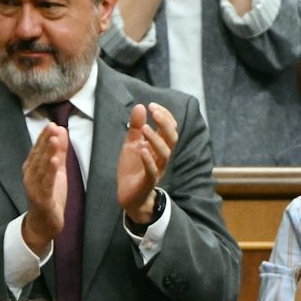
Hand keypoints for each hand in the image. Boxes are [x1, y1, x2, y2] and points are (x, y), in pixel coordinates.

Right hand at [20, 123, 70, 250]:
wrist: (44, 223)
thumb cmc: (49, 196)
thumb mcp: (56, 170)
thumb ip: (59, 151)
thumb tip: (61, 130)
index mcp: (32, 168)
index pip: (38, 149)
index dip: (44, 136)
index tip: (52, 124)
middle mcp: (30, 176)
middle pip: (38, 155)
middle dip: (45, 141)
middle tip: (52, 126)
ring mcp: (34, 187)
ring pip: (41, 167)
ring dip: (47, 152)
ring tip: (53, 139)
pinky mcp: (41, 198)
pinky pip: (46, 183)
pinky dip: (49, 171)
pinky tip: (53, 161)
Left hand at [116, 102, 176, 224]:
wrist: (128, 195)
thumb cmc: (133, 168)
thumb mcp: (132, 143)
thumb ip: (136, 127)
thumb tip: (140, 106)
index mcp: (160, 146)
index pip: (170, 128)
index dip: (164, 115)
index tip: (152, 105)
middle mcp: (162, 156)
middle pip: (172, 138)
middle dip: (165, 123)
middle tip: (154, 112)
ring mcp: (157, 169)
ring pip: (165, 153)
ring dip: (155, 139)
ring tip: (145, 129)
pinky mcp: (148, 181)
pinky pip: (152, 170)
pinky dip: (148, 159)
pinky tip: (142, 149)